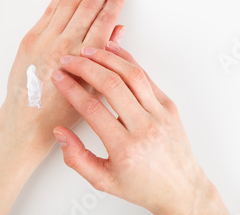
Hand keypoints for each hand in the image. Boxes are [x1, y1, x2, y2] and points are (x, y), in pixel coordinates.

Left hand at [0, 0, 125, 152]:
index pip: (104, 21)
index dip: (114, 3)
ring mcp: (45, 39)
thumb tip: (118, 31)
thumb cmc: (60, 112)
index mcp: (83, 58)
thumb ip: (106, 58)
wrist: (26, 121)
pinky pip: (48, 11)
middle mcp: (64, 44)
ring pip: (68, 4)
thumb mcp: (92, 89)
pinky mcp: (30, 39)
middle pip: (87, 7)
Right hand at [51, 43, 228, 214]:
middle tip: (68, 61)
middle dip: (85, 67)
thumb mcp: (103, 180)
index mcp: (125, 148)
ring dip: (107, 58)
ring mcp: (160, 113)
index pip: (92, 109)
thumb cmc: (143, 186)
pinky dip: (128, 60)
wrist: (181, 188)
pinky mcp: (169, 105)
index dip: (71, 89)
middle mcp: (144, 127)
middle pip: (111, 85)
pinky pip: (146, 77)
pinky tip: (113, 51)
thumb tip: (60, 131)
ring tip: (87, 51)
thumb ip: (76, 158)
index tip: (58, 78)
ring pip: (131, 74)